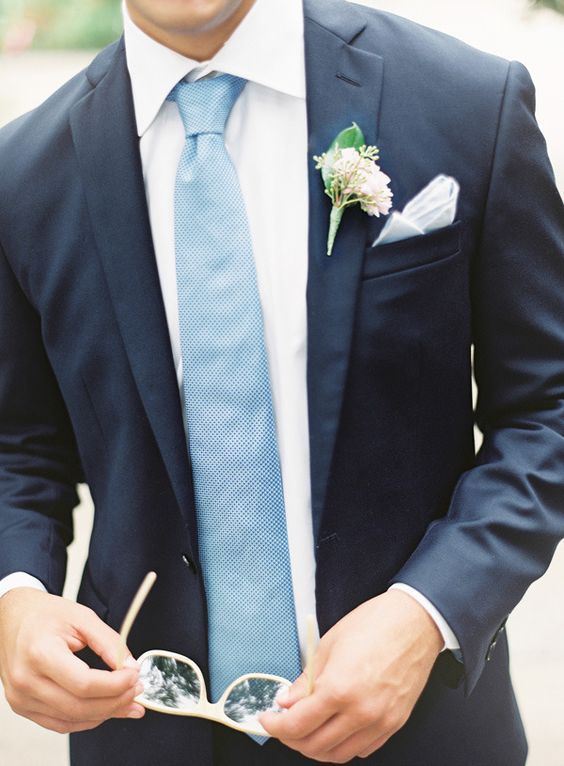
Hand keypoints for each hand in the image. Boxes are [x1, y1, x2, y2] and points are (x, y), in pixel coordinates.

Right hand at [0, 588, 144, 732]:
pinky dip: (85, 719)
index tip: (135, 675)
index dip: (116, 684)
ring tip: (127, 702)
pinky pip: (59, 723)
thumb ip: (109, 642)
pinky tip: (104, 708)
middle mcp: (26, 680)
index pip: (84, 683)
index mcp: (40, 653)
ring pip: (71, 719)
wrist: (12, 617)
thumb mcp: (82, 617)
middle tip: (137, 691)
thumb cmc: (45, 614)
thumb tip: (130, 666)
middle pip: (79, 706)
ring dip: (104, 714)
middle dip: (116, 701)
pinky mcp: (22, 707)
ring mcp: (21, 698)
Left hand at [261, 590, 442, 762]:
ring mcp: (380, 721)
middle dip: (291, 738)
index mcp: (339, 689)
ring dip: (316, 747)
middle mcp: (361, 712)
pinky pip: (362, 749)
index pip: (297, 725)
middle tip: (283, 723)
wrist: (415, 621)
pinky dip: (343, 745)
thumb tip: (287, 701)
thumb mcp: (328, 645)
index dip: (275, 726)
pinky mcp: (394, 723)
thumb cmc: (375, 624)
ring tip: (306, 729)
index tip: (267, 720)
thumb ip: (305, 681)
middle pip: (314, 746)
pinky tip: (334, 729)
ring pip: (338, 755)